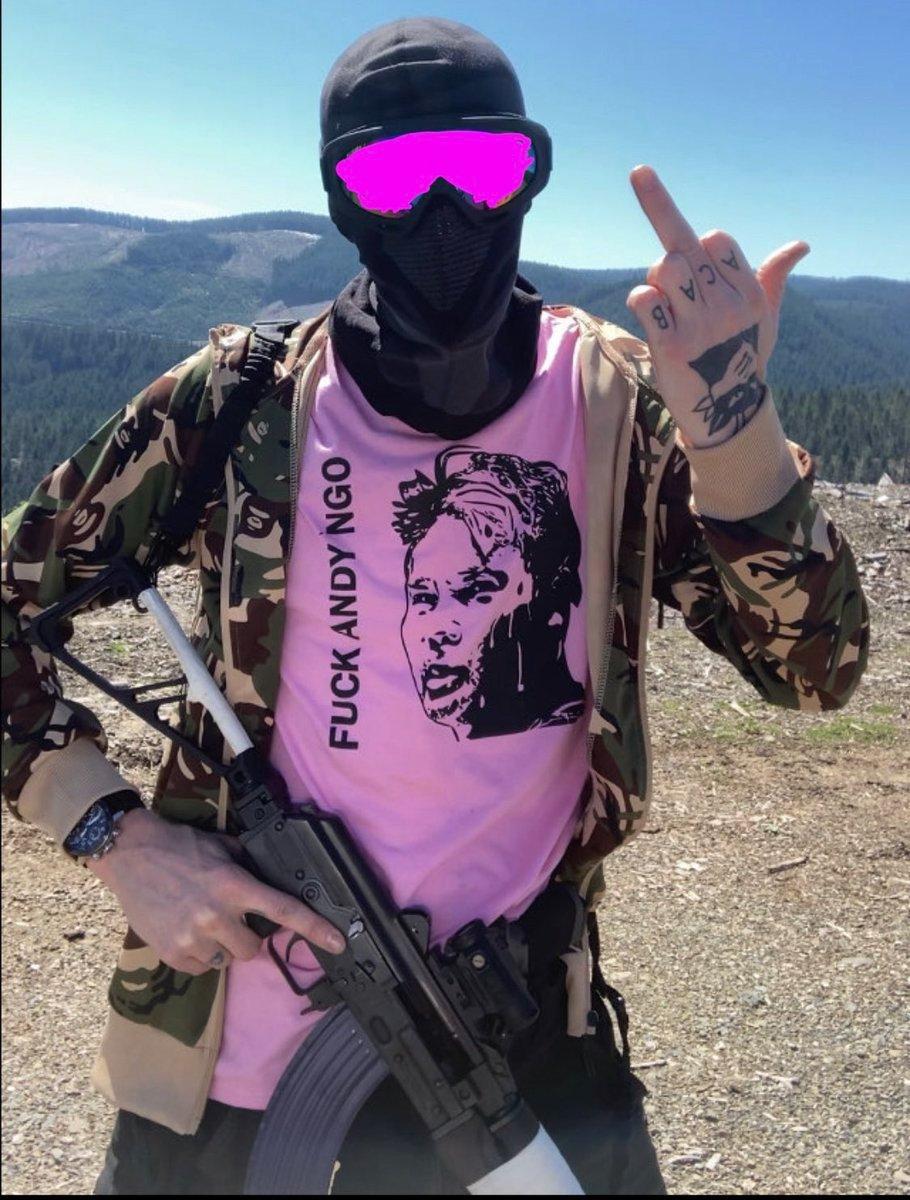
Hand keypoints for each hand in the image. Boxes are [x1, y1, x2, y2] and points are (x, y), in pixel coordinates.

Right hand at [88, 808, 345, 974]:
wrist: (131, 853)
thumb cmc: (179, 846)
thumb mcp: (222, 848)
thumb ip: (247, 868)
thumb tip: (272, 881)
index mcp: (234, 886)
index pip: (283, 910)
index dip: (315, 928)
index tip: (338, 942)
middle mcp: (216, 915)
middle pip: (253, 949)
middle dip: (247, 937)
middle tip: (230, 919)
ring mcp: (193, 938)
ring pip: (226, 960)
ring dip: (220, 946)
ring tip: (200, 921)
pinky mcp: (172, 953)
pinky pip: (201, 968)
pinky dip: (198, 955)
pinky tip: (185, 930)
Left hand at [625, 165, 808, 447]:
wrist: (726, 413)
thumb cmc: (742, 355)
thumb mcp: (765, 317)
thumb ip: (774, 276)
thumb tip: (802, 245)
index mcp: (750, 294)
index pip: (717, 239)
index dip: (699, 245)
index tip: (697, 268)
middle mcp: (727, 307)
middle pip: (684, 247)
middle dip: (669, 260)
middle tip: (670, 284)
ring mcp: (699, 328)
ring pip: (665, 268)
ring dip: (655, 277)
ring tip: (664, 301)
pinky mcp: (671, 348)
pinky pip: (646, 300)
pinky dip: (640, 299)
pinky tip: (649, 314)